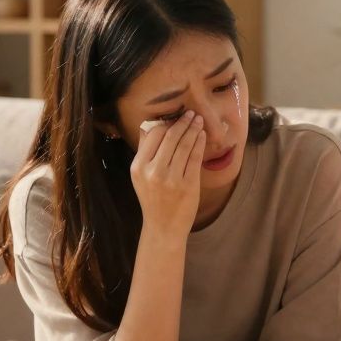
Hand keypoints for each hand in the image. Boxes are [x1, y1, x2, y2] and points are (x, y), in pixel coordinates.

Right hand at [131, 111, 206, 238]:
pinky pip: (195, 158)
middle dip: (183, 122)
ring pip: (185, 145)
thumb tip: (151, 125)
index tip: (176, 117)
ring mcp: (172, 179)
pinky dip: (200, 143)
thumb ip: (145, 152)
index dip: (167, 123)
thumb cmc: (153, 199)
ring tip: (198, 121)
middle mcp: (153, 171)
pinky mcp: (188, 185)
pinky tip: (202, 136)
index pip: (153, 135)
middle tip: (191, 114)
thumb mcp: (141, 176)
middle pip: (171, 137)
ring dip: (193, 130)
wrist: (163, 227)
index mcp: (138, 167)